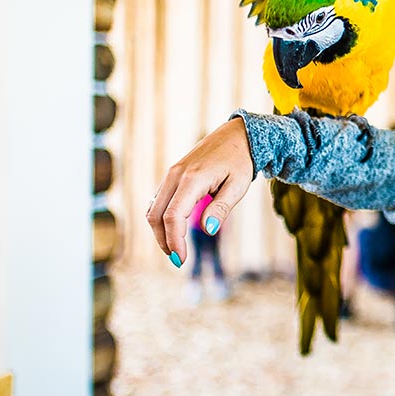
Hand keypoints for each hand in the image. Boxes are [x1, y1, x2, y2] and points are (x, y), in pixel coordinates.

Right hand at [147, 117, 253, 266]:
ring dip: (160, 231)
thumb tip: (208, 230)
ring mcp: (171, 175)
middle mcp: (175, 176)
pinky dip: (161, 219)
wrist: (237, 135)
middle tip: (178, 260)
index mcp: (191, 179)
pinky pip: (158, 201)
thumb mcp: (238, 185)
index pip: (173, 216)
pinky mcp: (172, 176)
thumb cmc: (241, 161)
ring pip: (153, 209)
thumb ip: (221, 208)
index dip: (174, 241)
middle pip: (155, 215)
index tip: (182, 260)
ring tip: (175, 249)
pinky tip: (173, 230)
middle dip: (163, 240)